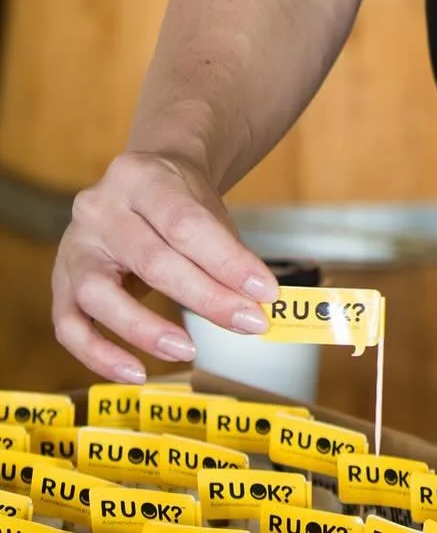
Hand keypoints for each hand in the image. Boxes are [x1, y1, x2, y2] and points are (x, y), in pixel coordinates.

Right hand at [53, 150, 278, 381]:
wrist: (141, 181)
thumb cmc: (178, 201)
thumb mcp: (205, 209)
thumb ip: (226, 254)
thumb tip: (258, 304)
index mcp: (141, 177)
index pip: (187, 224)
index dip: (229, 262)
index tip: (265, 292)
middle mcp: (100, 208)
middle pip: (152, 260)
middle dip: (206, 298)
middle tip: (248, 323)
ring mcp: (74, 245)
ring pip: (99, 295)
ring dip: (147, 330)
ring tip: (189, 349)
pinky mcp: (58, 282)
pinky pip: (69, 328)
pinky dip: (100, 355)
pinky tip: (136, 372)